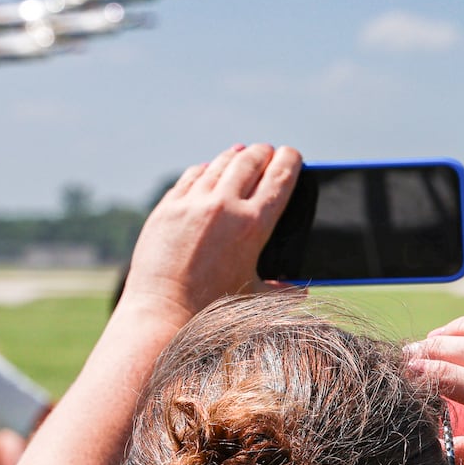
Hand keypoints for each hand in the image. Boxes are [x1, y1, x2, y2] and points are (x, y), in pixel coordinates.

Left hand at [119, 144, 301, 327]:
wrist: (162, 313)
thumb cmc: (213, 311)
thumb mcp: (255, 298)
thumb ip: (282, 290)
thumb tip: (300, 290)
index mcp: (253, 225)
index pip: (279, 178)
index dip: (290, 161)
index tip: (293, 154)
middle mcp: (223, 206)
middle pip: (250, 162)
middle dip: (263, 153)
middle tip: (268, 151)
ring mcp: (192, 204)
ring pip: (219, 164)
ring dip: (235, 156)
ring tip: (242, 153)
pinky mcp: (167, 208)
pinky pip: (191, 176)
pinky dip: (205, 169)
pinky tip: (209, 169)